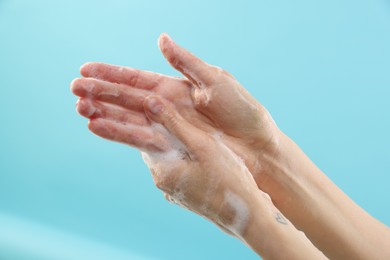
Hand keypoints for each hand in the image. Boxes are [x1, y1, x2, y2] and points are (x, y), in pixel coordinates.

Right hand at [71, 33, 280, 186]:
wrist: (257, 148)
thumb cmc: (242, 112)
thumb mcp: (216, 81)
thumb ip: (186, 63)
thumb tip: (161, 39)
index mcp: (175, 87)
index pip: (136, 78)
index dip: (111, 73)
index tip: (86, 69)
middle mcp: (166, 106)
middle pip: (127, 97)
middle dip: (100, 92)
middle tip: (73, 90)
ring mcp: (167, 126)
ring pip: (129, 117)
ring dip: (104, 113)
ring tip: (80, 109)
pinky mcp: (171, 145)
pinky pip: (140, 138)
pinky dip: (120, 133)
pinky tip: (101, 129)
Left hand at [140, 95, 262, 237]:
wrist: (246, 215)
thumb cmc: (228, 178)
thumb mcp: (202, 145)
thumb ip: (174, 123)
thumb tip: (149, 102)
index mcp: (162, 169)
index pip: (145, 134)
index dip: (151, 115)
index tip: (155, 100)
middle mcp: (163, 181)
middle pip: (157, 145)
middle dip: (163, 127)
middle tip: (173, 108)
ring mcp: (173, 190)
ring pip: (169, 156)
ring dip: (175, 141)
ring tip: (188, 126)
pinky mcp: (185, 194)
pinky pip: (179, 167)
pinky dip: (185, 155)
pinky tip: (198, 148)